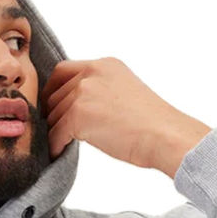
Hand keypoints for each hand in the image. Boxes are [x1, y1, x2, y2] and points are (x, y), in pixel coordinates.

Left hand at [39, 57, 212, 177]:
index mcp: (104, 65)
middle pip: (56, 94)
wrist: (164, 135)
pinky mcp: (77, 115)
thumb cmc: (152, 122)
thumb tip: (80, 105)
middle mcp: (91, 73)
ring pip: (54, 115)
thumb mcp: (126, 90)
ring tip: (60, 143)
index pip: (63, 71)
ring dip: (55, 131)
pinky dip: (55, 145)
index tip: (52, 104)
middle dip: (54, 113)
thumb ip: (101, 89)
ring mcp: (83, 93)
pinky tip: (59, 152)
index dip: (53, 89)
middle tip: (56, 129)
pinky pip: (56, 133)